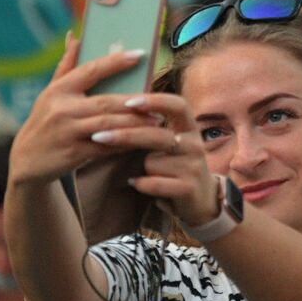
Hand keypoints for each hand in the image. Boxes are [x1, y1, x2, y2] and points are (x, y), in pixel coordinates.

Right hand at [8, 35, 164, 186]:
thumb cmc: (45, 121)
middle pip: (105, 102)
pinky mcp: (73, 154)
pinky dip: (125, 142)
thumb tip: (75, 35)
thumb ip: (66, 65)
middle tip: (158, 99)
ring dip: (135, 122)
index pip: (90, 70)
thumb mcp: (50, 93)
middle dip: (134, 101)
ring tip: (157, 119)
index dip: (115, 62)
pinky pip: (105, 147)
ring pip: (108, 125)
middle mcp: (61, 109)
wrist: (27, 161)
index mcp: (59, 90)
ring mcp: (67, 132)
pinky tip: (142, 139)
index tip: (140, 54)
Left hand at [91, 94, 219, 227]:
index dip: (155, 101)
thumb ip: (154, 128)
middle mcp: (195, 144)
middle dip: (126, 135)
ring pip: (151, 162)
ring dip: (142, 169)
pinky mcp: (189, 188)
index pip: (178, 105)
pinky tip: (139, 183)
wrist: (202, 199)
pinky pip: (152, 183)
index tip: (128, 102)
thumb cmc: (177, 165)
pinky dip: (141, 184)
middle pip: (158, 135)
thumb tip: (118, 111)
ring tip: (150, 174)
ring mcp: (194, 166)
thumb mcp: (172, 143)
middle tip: (98, 136)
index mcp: (190, 128)